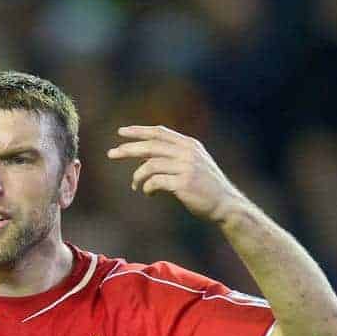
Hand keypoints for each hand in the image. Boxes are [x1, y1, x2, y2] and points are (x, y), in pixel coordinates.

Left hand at [107, 126, 246, 223]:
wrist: (225, 204)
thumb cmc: (205, 187)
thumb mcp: (192, 165)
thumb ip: (172, 157)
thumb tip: (143, 158)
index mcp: (189, 145)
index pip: (159, 132)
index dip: (139, 131)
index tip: (121, 133)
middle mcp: (187, 152)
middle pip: (151, 145)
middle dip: (128, 149)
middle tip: (111, 154)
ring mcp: (186, 167)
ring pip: (150, 164)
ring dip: (137, 176)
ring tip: (135, 185)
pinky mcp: (183, 183)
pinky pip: (155, 182)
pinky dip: (147, 188)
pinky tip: (148, 193)